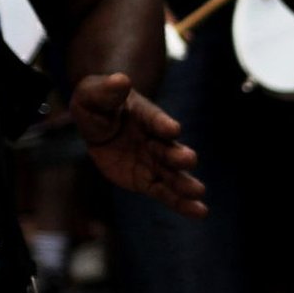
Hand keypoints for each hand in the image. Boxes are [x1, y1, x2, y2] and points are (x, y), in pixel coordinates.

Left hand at [73, 72, 207, 216]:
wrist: (101, 122)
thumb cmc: (99, 104)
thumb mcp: (93, 93)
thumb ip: (106, 90)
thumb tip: (120, 80)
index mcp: (145, 116)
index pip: (155, 120)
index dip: (162, 124)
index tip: (171, 128)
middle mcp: (156, 139)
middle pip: (168, 148)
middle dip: (177, 154)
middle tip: (189, 159)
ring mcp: (154, 161)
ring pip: (172, 174)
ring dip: (185, 183)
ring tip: (199, 192)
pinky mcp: (147, 180)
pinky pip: (164, 193)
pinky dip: (181, 203)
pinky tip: (200, 212)